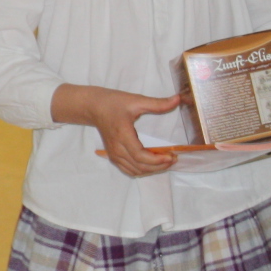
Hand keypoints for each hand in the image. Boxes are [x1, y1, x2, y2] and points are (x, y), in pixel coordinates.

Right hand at [52, 84, 182, 176]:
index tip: (172, 156)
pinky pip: (128, 170)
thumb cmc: (113, 102)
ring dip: (152, 169)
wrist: (93, 107)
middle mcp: (117, 148)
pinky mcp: (113, 156)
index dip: (158, 160)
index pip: (140, 156)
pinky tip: (151, 164)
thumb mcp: (136, 100)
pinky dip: (142, 170)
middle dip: (159, 166)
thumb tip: (177, 99)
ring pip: (135, 170)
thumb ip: (157, 103)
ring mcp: (113, 154)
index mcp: (122, 135)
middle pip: (140, 166)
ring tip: (165, 161)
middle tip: (173, 158)